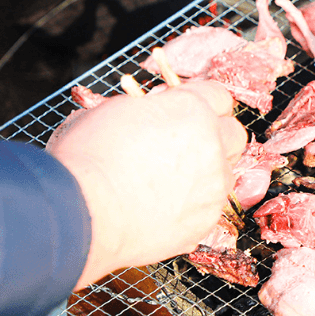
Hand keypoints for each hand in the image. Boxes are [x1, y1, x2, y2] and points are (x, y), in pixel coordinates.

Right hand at [46, 81, 246, 289]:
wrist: (81, 213)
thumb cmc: (86, 159)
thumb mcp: (111, 111)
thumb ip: (146, 109)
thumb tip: (150, 113)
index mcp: (191, 108)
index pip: (218, 96)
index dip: (201, 105)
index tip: (185, 115)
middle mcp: (211, 143)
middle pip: (233, 133)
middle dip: (215, 136)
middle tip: (186, 147)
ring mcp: (213, 184)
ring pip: (225, 172)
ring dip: (207, 173)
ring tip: (170, 183)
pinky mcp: (207, 219)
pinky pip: (211, 207)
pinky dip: (194, 206)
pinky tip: (165, 209)